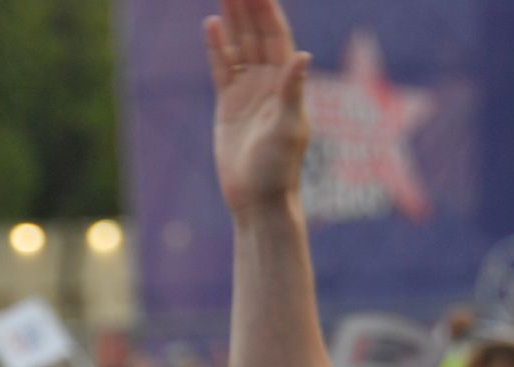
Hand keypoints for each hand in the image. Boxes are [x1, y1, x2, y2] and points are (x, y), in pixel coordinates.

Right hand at [205, 0, 313, 215]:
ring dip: (233, 19)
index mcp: (287, 83)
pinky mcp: (229, 105)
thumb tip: (302, 56)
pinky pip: (222, 68)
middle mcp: (269, 82)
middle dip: (248, 6)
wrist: (258, 199)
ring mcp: (248, 91)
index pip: (276, 36)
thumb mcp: (288, 128)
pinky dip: (216, 47)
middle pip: (257, 34)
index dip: (267, 10)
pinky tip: (211, 25)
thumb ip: (292, 91)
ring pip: (239, 45)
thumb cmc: (278, 169)